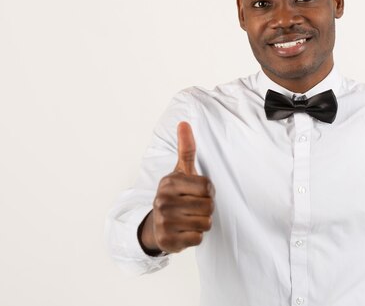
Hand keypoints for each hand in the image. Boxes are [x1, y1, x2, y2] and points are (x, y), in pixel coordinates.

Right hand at [140, 122, 214, 253]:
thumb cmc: (175, 194)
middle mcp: (163, 201)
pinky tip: (184, 231)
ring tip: (189, 219)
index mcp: (169, 183)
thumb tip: (184, 123)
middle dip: (206, 209)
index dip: (208, 192)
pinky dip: (195, 236)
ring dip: (202, 223)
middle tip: (193, 208)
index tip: (197, 193)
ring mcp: (164, 222)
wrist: (156, 225)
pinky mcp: (167, 241)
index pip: (208, 187)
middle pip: (208, 206)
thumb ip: (186, 149)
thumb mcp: (180, 171)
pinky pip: (198, 238)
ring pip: (205, 223)